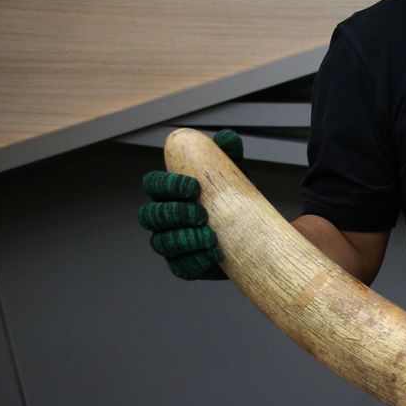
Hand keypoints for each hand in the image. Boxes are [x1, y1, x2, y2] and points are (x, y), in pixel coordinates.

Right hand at [136, 129, 243, 279]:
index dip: (168, 186)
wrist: (256, 233)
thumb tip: (227, 138)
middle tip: (202, 215)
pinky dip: (196, 261)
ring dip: (184, 239)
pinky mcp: (185, 265)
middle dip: (174, 214)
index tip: (194, 187)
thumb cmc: (235, 200)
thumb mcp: (235, 176)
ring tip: (210, 236)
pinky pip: (180, 267)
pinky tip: (215, 254)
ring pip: (162, 243)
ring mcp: (171, 244)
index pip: (153, 185)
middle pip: (150, 216)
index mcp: (169, 193)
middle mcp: (164, 219)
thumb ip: (229, 156)